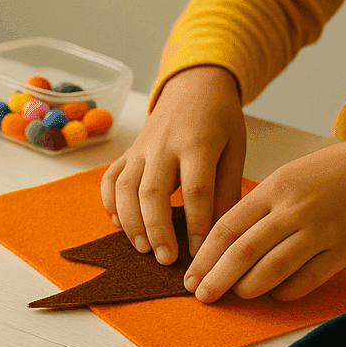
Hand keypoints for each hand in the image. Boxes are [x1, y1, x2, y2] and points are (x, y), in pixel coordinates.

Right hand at [101, 66, 245, 263]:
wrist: (193, 87)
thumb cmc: (220, 121)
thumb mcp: (235, 150)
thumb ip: (226, 190)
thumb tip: (219, 232)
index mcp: (198, 143)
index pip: (196, 189)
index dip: (195, 224)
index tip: (198, 251)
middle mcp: (163, 145)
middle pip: (153, 192)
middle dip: (157, 229)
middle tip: (165, 259)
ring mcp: (140, 148)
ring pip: (126, 188)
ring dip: (131, 222)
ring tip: (142, 248)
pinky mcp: (126, 153)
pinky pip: (110, 180)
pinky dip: (110, 204)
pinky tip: (119, 224)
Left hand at [184, 140, 345, 301]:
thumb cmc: (325, 178)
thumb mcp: (284, 179)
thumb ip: (254, 210)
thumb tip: (218, 249)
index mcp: (273, 190)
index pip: (227, 228)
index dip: (204, 258)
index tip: (190, 278)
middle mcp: (294, 210)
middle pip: (244, 252)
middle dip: (217, 279)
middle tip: (202, 296)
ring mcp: (321, 231)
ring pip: (273, 269)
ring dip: (248, 288)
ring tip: (236, 294)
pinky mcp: (345, 251)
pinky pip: (307, 280)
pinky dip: (285, 292)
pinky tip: (274, 294)